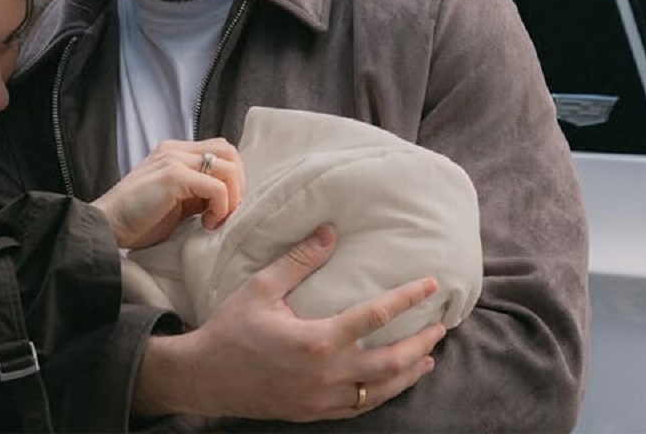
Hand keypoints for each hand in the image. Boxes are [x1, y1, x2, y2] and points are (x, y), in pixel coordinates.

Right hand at [91, 138, 244, 248]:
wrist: (105, 226)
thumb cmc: (137, 220)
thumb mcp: (174, 202)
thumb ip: (196, 193)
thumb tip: (227, 200)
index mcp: (173, 153)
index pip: (220, 151)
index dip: (231, 179)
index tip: (223, 208)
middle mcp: (174, 150)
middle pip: (229, 152)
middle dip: (237, 185)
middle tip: (224, 213)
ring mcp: (173, 160)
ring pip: (229, 167)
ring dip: (231, 198)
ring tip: (215, 220)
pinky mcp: (173, 176)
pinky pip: (217, 187)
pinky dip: (221, 207)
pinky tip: (206, 223)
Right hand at [134, 224, 445, 420]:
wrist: (206, 376)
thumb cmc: (231, 328)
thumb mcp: (261, 288)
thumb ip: (298, 261)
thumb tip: (329, 233)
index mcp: (318, 339)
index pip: (376, 316)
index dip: (408, 299)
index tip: (431, 286)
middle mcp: (328, 373)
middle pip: (391, 361)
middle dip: (420, 343)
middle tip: (439, 328)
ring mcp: (323, 398)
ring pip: (381, 390)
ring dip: (408, 373)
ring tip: (427, 358)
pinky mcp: (316, 413)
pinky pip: (360, 407)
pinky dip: (382, 394)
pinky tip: (389, 384)